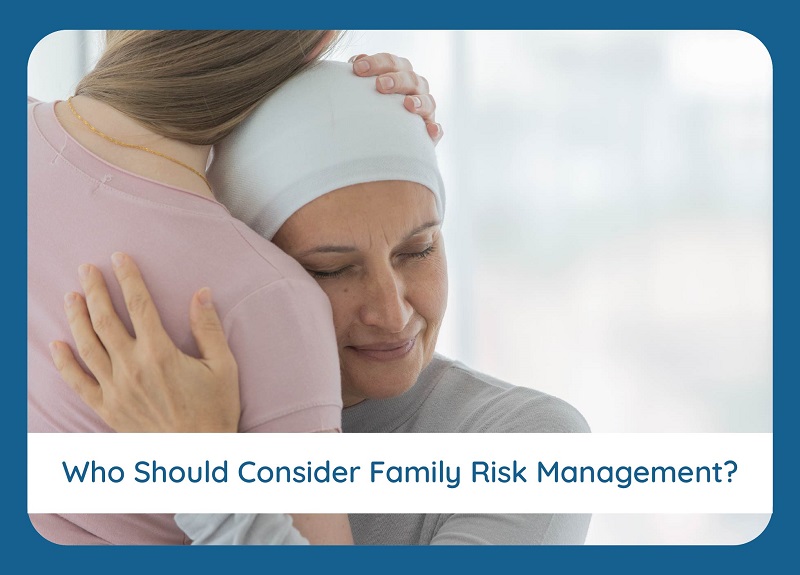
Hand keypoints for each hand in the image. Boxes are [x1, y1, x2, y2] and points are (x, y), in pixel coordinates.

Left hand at [48, 252, 240, 432]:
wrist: (199, 457)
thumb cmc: (216, 409)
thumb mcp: (223, 366)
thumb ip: (208, 328)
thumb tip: (201, 293)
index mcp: (160, 353)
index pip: (139, 304)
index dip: (128, 277)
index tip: (119, 258)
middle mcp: (132, 367)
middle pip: (105, 319)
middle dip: (94, 290)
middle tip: (86, 269)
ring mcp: (116, 389)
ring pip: (87, 345)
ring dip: (77, 317)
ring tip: (71, 296)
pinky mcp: (108, 409)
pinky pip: (79, 383)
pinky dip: (65, 363)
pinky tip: (57, 345)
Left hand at [351, 52, 442, 144]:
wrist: (378, 135)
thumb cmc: (370, 104)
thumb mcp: (365, 89)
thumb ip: (362, 76)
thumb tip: (356, 62)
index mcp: (400, 73)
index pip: (391, 62)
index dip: (376, 63)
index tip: (358, 68)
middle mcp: (415, 87)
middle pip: (411, 79)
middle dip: (396, 80)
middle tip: (380, 85)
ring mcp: (425, 109)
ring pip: (428, 101)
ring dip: (419, 101)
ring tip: (409, 104)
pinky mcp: (428, 131)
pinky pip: (436, 129)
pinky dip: (435, 129)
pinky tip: (431, 131)